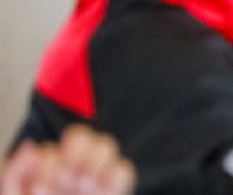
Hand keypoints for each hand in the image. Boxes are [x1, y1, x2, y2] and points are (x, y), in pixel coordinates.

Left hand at [1, 126, 134, 194]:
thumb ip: (14, 176)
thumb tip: (30, 147)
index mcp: (41, 176)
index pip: (50, 149)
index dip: (50, 162)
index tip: (42, 190)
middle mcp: (68, 175)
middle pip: (83, 137)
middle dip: (75, 156)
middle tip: (66, 182)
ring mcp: (93, 182)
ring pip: (105, 146)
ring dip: (95, 163)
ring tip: (85, 188)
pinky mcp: (113, 192)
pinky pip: (124, 170)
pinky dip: (114, 177)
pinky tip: (98, 192)